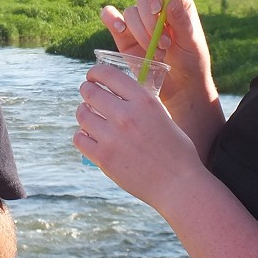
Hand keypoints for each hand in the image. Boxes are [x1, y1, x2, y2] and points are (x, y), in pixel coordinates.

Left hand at [74, 62, 203, 207]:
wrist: (178, 185)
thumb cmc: (176, 151)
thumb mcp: (162, 116)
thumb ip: (140, 104)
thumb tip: (116, 95)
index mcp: (143, 101)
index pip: (108, 74)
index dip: (95, 73)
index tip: (92, 76)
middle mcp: (126, 116)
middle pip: (90, 92)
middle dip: (87, 90)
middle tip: (88, 94)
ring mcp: (112, 137)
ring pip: (81, 115)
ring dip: (83, 112)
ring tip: (88, 115)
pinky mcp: (103, 158)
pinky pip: (79, 138)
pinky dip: (82, 135)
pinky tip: (89, 136)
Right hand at [101, 0, 223, 146]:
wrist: (178, 88)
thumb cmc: (191, 64)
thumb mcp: (192, 44)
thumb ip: (182, 22)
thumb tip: (170, 0)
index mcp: (175, 5)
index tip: (159, 12)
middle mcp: (155, 10)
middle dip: (150, 23)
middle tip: (163, 46)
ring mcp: (137, 22)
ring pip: (129, 13)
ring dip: (140, 33)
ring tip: (155, 54)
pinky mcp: (122, 36)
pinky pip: (110, 17)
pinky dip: (111, 19)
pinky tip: (120, 30)